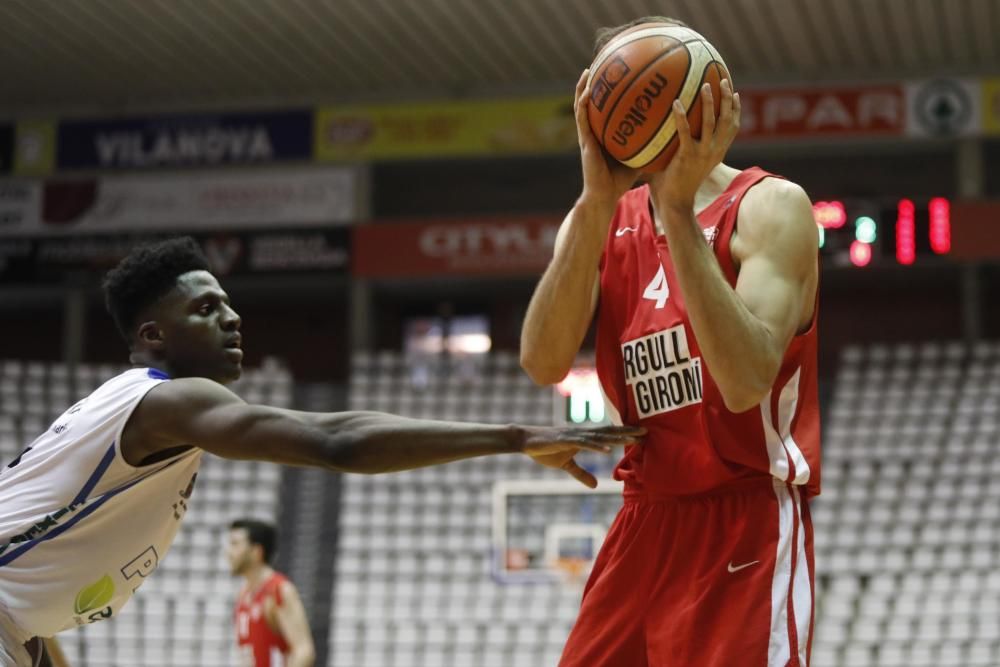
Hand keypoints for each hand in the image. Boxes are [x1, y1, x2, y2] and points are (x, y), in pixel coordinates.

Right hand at [520, 425, 644, 487]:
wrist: (526, 441)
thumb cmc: (545, 449)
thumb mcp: (565, 465)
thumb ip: (581, 474)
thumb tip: (595, 486)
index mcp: (584, 438)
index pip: (608, 435)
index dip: (624, 435)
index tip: (641, 435)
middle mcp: (582, 433)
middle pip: (609, 432)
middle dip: (627, 432)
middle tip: (646, 432)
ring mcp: (574, 436)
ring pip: (599, 436)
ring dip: (616, 438)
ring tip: (632, 439)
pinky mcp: (565, 440)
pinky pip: (583, 443)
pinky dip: (596, 446)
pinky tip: (607, 449)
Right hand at [574, 69, 640, 211]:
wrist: (604, 196)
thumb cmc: (622, 180)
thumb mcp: (641, 154)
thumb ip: (651, 139)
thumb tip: (674, 125)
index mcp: (605, 132)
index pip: (608, 107)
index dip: (611, 90)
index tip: (620, 72)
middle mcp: (594, 130)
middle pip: (594, 101)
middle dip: (597, 83)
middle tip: (604, 62)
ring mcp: (587, 135)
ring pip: (582, 106)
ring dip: (583, 87)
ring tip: (589, 70)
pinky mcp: (584, 142)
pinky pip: (582, 119)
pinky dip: (583, 104)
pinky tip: (588, 91)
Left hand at [650, 79, 740, 212]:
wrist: (675, 204)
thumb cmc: (675, 185)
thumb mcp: (685, 162)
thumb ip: (682, 145)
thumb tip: (666, 127)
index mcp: (717, 153)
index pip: (733, 128)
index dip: (736, 110)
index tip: (735, 93)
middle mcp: (714, 151)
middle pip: (728, 120)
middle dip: (728, 99)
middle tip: (724, 80)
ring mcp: (703, 154)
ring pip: (712, 122)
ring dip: (710, 102)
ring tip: (705, 85)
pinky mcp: (688, 156)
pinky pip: (685, 131)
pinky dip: (681, 116)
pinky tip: (676, 103)